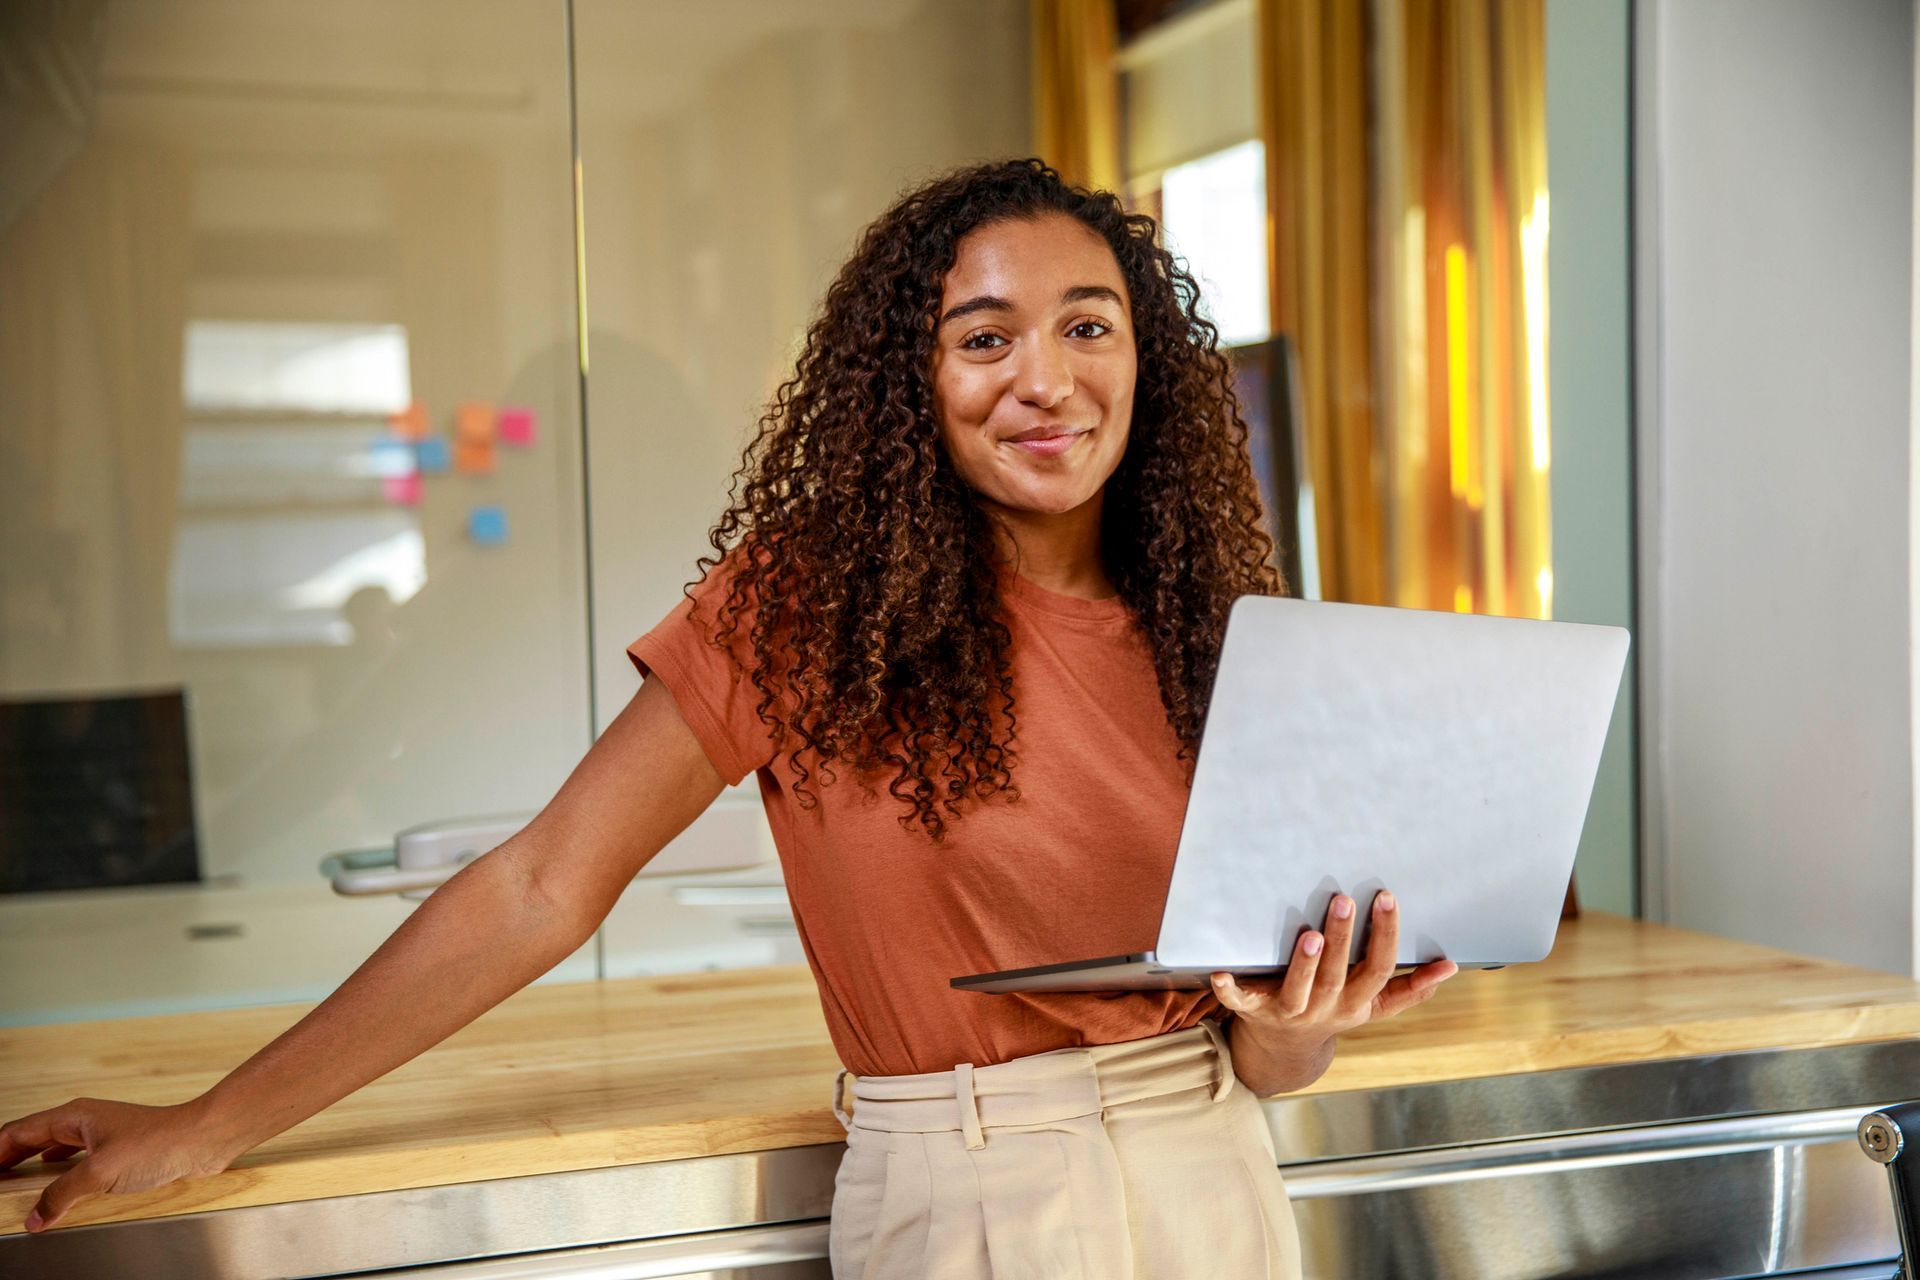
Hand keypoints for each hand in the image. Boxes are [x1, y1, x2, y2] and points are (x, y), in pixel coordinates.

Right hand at [2, 1097, 235, 1231]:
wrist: (202, 1140)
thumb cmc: (159, 1143)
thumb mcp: (101, 1172)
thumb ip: (63, 1194)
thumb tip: (34, 1217)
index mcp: (74, 1116)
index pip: (18, 1131)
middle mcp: (84, 1121)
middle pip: (32, 1139)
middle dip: (7, 1159)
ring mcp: (102, 1134)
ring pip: (54, 1149)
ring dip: (31, 1165)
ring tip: (13, 1185)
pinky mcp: (118, 1149)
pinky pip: (76, 1160)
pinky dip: (58, 1172)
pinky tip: (56, 1184)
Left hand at [1208, 890, 1457, 1050]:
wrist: (1285, 1048)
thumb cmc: (1334, 1010)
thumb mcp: (1374, 1004)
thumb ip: (1410, 988)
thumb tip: (1451, 967)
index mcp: (1358, 1001)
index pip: (1379, 968)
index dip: (1385, 934)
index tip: (1387, 897)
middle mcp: (1326, 1007)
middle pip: (1339, 974)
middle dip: (1344, 938)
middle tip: (1345, 900)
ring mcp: (1290, 1010)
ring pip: (1299, 989)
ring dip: (1305, 963)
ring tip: (1311, 932)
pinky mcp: (1254, 1010)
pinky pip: (1240, 1001)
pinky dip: (1229, 989)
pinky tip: (1219, 972)